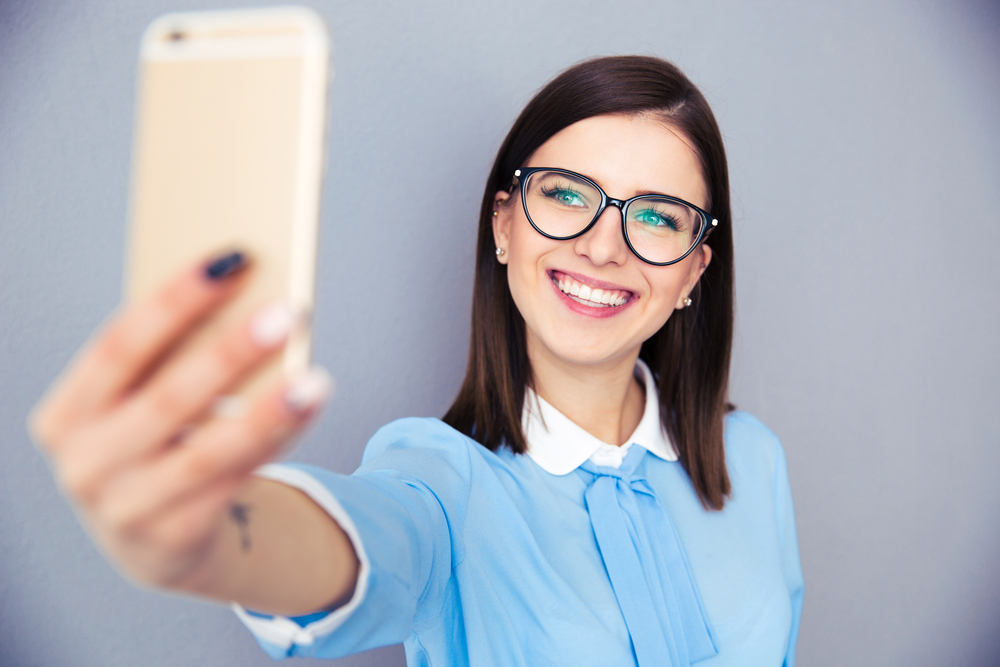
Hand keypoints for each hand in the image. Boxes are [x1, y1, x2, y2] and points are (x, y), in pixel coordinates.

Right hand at [28, 252, 331, 594]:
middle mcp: (85, 463)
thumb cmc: (152, 441)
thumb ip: (170, 358)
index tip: (234, 257)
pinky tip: (309, 404)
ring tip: (315, 378)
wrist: (150, 539)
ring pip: (208, 451)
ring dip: (267, 412)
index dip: (176, 300)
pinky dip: (276, 438)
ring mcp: (125, 508)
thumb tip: (246, 289)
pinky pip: (235, 480)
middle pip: (168, 399)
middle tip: (287, 311)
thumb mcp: (138, 404)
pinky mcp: (172, 539)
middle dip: (231, 352)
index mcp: (66, 414)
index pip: (119, 345)